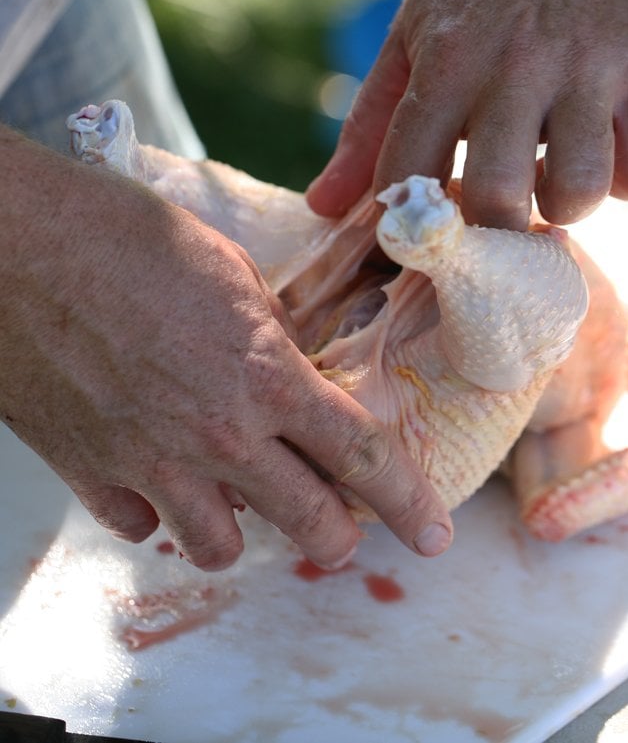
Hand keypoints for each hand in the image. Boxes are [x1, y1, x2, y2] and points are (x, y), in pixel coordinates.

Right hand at [0, 128, 451, 569]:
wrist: (22, 244)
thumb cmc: (125, 235)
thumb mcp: (228, 269)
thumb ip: (266, 331)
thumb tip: (281, 361)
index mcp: (264, 376)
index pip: (360, 456)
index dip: (406, 501)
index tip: (431, 534)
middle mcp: (217, 435)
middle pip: (307, 523)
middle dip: (337, 535)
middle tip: (338, 529)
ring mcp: (149, 463)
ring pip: (219, 548)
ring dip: (239, 528)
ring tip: (234, 495)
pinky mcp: (89, 472)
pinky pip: (139, 525)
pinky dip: (155, 510)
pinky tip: (153, 475)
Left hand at [307, 0, 627, 229]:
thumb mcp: (407, 37)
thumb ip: (367, 127)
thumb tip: (321, 206)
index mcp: (447, 63)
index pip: (408, 177)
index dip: (405, 224)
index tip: (419, 231)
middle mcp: (516, 69)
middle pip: (498, 199)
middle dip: (489, 230)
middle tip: (492, 214)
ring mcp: (587, 67)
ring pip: (577, 189)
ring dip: (559, 204)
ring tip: (548, 181)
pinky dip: (620, 175)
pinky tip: (598, 151)